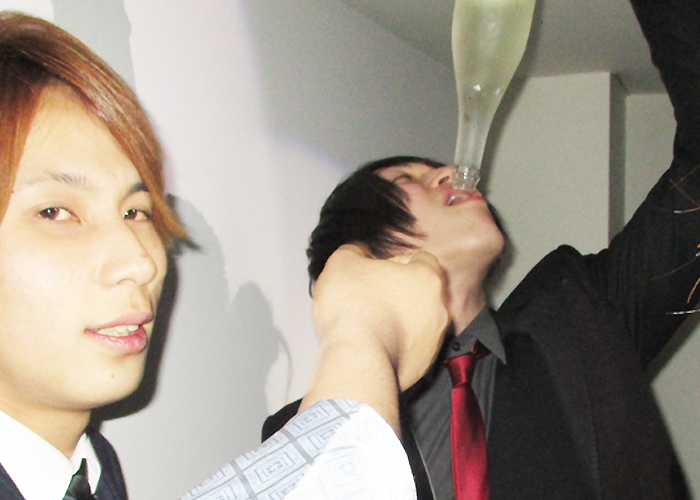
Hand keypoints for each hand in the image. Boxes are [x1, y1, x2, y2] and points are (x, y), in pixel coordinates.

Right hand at [312, 244, 449, 390]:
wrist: (358, 361)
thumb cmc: (353, 307)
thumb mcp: (342, 262)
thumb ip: (355, 250)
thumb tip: (359, 252)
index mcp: (427, 278)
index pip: (421, 259)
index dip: (396, 261)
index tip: (375, 271)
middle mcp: (439, 308)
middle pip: (421, 292)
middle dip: (399, 292)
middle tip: (370, 296)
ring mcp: (434, 340)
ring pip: (417, 322)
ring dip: (398, 320)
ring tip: (368, 324)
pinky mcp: (423, 366)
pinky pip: (409, 348)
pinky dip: (395, 345)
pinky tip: (372, 345)